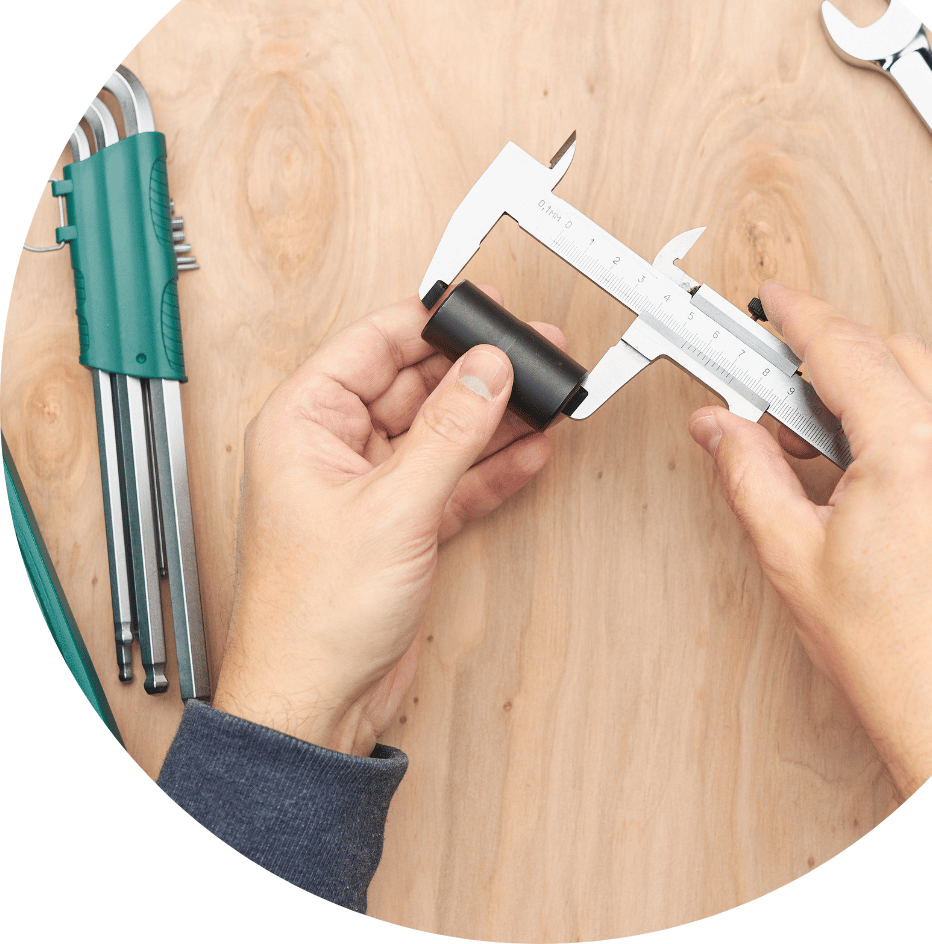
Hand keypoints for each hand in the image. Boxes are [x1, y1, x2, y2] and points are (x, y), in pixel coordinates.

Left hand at [214, 290, 559, 755]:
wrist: (318, 702)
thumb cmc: (312, 616)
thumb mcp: (392, 508)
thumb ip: (448, 434)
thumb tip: (487, 373)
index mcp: (305, 422)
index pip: (373, 344)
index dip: (431, 323)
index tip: (483, 309)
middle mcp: (336, 447)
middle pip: (416, 386)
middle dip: (475, 373)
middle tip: (531, 358)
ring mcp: (373, 487)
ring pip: (442, 432)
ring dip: (493, 419)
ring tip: (545, 399)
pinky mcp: (403, 524)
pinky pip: (454, 479)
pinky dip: (491, 468)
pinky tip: (530, 451)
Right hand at [689, 280, 931, 797]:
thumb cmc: (905, 665)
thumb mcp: (794, 559)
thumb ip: (747, 472)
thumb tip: (719, 428)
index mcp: (916, 450)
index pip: (841, 344)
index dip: (795, 315)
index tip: (773, 303)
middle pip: (892, 352)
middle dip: (833, 362)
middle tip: (783, 405)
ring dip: (881, 398)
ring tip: (836, 456)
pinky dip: (928, 431)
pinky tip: (892, 481)